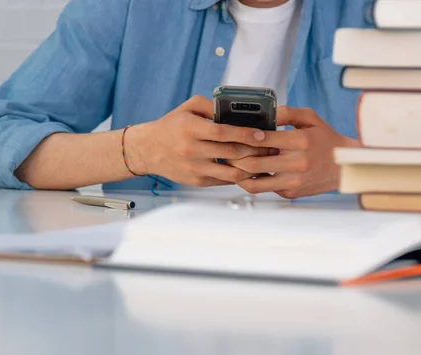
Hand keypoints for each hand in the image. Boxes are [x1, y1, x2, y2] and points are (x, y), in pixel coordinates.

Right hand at [125, 95, 274, 186]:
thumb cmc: (171, 126)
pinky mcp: (197, 182)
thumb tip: (237, 109)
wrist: (148, 150)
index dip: (245, 134)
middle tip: (272, 148)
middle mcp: (192, 150)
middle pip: (231, 153)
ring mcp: (195, 169)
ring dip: (251, 168)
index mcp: (190, 129)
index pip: (223, 133)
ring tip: (265, 162)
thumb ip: (212, 106)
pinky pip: (224, 181)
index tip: (262, 134)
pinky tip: (251, 171)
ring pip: (231, 173)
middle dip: (255, 151)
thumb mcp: (188, 108)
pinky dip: (239, 177)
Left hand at [229, 106, 359, 198]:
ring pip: (254, 183)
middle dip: (234, 158)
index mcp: (300, 141)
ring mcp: (292, 181)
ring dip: (239, 175)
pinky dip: (252, 181)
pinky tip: (246, 173)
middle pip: (253, 164)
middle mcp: (296, 164)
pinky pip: (264, 189)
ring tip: (230, 165)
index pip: (262, 140)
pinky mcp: (290, 193)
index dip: (243, 137)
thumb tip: (265, 112)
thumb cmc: (325, 139)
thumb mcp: (310, 118)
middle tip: (224, 151)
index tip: (233, 133)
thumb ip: (287, 113)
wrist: (344, 167)